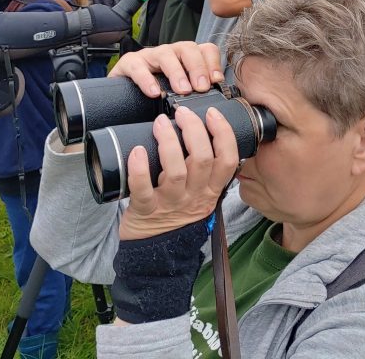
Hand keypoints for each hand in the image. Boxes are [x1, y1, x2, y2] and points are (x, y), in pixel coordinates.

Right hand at [109, 41, 224, 97]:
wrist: (120, 95)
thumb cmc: (156, 94)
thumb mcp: (179, 93)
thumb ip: (197, 94)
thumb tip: (217, 106)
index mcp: (186, 58)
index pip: (205, 49)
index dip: (213, 63)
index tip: (217, 82)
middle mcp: (170, 53)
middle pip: (188, 48)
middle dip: (197, 67)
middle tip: (201, 88)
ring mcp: (149, 56)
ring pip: (166, 54)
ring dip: (176, 72)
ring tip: (182, 90)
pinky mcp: (129, 64)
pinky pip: (138, 67)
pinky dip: (146, 79)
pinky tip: (154, 92)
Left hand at [118, 105, 238, 240]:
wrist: (156, 253)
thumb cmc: (176, 214)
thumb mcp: (200, 194)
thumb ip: (204, 169)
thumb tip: (198, 127)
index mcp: (210, 189)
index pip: (227, 160)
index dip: (223, 133)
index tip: (212, 112)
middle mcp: (194, 196)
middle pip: (202, 159)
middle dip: (193, 129)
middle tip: (182, 112)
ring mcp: (170, 204)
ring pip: (176, 172)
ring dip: (168, 142)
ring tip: (160, 123)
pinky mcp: (146, 211)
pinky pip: (143, 190)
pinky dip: (139, 169)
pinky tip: (137, 151)